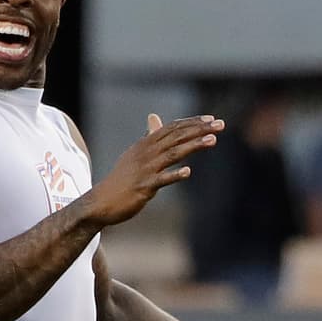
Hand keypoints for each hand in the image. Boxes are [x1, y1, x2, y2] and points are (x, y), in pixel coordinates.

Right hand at [86, 113, 223, 227]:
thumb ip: (148, 137)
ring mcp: (145, 170)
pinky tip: (188, 172)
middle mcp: (146, 153)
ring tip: (213, 141)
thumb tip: (154, 118)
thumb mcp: (134, 154)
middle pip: (176, 137)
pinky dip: (174, 175)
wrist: (101, 202)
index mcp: (145, 144)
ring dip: (194, 146)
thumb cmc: (120, 180)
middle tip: (220, 125)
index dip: (192, 122)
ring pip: (173, 154)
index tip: (210, 120)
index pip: (172, 128)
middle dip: (199, 130)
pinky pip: (162, 180)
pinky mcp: (144, 188)